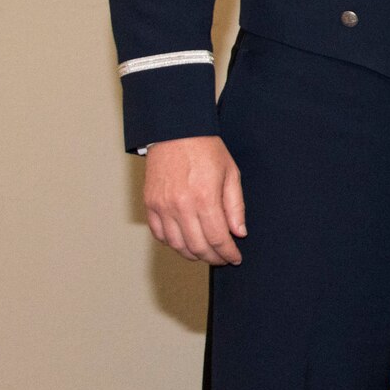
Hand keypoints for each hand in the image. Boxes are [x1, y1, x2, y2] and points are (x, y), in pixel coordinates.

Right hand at [143, 135, 246, 264]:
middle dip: (213, 258)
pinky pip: (160, 234)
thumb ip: (235, 206)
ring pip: (177, 245)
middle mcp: (181, 205)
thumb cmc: (206, 148)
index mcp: (204, 197)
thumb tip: (239, 233)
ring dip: (193, 254)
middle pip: (198, 246)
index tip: (235, 258)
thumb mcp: (230, 173)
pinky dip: (173, 243)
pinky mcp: (150, 204)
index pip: (218, 238)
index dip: (228, 253)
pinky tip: (185, 241)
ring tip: (205, 252)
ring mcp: (162, 206)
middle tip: (223, 258)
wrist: (175, 130)